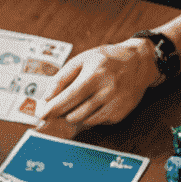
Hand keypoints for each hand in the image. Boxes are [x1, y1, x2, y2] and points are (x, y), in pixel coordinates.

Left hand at [40, 39, 159, 128]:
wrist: (138, 63)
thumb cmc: (106, 59)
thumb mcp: (82, 60)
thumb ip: (62, 78)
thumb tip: (47, 98)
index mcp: (94, 76)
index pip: (67, 99)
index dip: (52, 109)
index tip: (42, 114)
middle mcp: (105, 92)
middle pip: (74, 114)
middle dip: (63, 113)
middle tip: (61, 106)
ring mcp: (114, 105)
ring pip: (84, 121)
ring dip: (76, 115)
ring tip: (81, 100)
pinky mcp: (119, 115)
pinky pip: (96, 122)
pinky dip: (91, 115)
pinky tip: (97, 102)